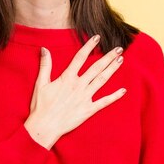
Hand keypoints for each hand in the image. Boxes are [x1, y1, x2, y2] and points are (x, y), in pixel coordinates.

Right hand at [24, 34, 125, 148]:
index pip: (80, 58)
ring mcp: (85, 97)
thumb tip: (44, 49)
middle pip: (96, 67)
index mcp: (67, 78)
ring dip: (112, 70)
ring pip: (102, 80)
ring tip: (121, 60)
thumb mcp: (40, 83)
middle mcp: (78, 85)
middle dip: (108, 57)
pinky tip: (123, 91)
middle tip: (119, 48)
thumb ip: (45, 65)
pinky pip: (104, 102)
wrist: (44, 126)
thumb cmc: (41, 106)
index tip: (97, 37)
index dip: (89, 46)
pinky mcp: (88, 110)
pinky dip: (114, 96)